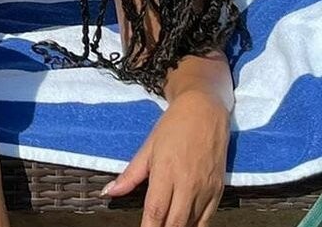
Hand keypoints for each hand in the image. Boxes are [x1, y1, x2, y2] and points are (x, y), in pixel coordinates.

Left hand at [103, 91, 229, 226]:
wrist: (204, 112)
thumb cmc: (173, 127)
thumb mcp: (148, 147)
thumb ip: (130, 175)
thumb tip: (109, 192)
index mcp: (166, 172)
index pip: (155, 211)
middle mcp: (188, 185)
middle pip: (175, 223)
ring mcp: (205, 190)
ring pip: (192, 225)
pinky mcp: (218, 192)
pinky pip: (208, 220)